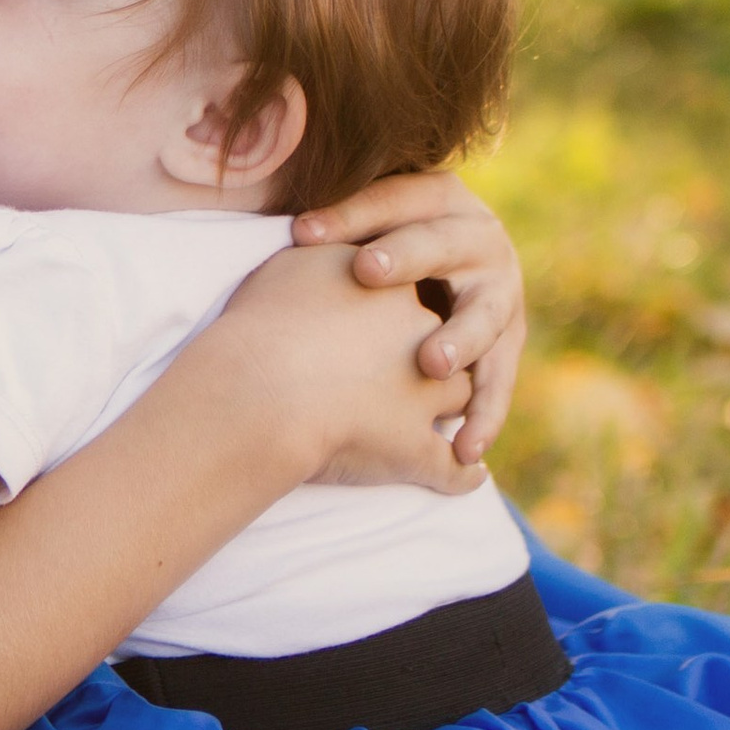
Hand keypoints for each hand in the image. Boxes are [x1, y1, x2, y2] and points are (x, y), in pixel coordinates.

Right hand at [221, 243, 481, 494]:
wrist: (261, 386)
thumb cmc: (262, 324)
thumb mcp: (288, 268)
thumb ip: (321, 259)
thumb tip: (322, 253)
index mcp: (394, 284)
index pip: (411, 287)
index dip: (396, 304)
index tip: (378, 315)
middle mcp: (423, 333)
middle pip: (446, 335)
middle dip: (437, 348)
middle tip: (418, 360)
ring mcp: (426, 392)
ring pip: (459, 394)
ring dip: (456, 406)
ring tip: (452, 419)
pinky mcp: (416, 448)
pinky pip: (451, 468)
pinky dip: (461, 476)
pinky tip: (469, 475)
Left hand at [292, 170, 524, 463]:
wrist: (442, 272)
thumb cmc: (378, 249)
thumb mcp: (360, 231)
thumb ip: (339, 229)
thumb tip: (299, 235)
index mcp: (440, 198)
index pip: (393, 199)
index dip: (349, 215)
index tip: (302, 235)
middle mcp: (479, 239)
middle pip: (443, 243)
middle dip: (406, 256)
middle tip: (366, 272)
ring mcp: (500, 292)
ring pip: (484, 314)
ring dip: (460, 339)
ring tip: (432, 364)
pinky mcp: (507, 341)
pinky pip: (498, 379)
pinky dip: (484, 413)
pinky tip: (465, 449)